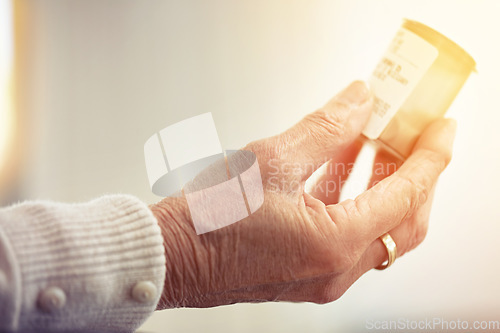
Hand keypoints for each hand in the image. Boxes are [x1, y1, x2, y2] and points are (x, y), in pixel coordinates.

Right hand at [150, 81, 455, 308]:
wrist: (171, 256)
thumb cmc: (207, 220)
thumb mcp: (270, 159)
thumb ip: (325, 128)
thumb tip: (358, 103)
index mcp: (333, 244)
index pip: (406, 195)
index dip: (430, 158)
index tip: (440, 130)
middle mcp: (335, 271)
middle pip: (402, 222)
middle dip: (415, 176)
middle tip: (413, 138)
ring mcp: (322, 278)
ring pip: (377, 232)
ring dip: (383, 189)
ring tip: (376, 147)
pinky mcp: (306, 275)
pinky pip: (349, 239)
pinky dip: (355, 205)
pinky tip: (342, 172)